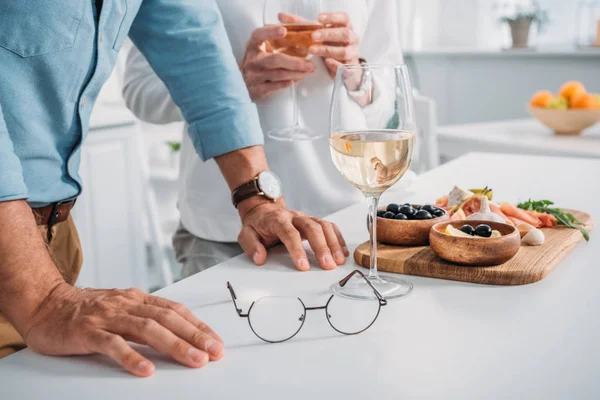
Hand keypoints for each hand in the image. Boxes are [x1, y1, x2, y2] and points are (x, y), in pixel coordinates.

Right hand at [22, 283, 223, 376]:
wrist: (45, 304)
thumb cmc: (86, 310)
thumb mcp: (121, 307)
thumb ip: (146, 317)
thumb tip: (179, 333)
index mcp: (137, 299)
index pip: (175, 310)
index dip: (198, 325)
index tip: (216, 341)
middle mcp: (126, 304)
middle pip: (167, 319)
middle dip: (194, 336)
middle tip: (214, 352)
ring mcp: (107, 317)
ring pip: (147, 329)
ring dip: (174, 345)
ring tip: (193, 360)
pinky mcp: (87, 332)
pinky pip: (112, 344)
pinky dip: (131, 357)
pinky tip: (146, 370)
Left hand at [237, 200, 348, 270]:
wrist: (264, 209)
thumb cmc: (257, 225)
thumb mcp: (246, 234)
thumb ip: (251, 246)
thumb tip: (260, 258)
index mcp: (277, 220)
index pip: (289, 233)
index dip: (297, 249)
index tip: (303, 266)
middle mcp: (295, 217)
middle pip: (312, 228)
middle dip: (322, 247)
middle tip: (328, 265)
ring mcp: (306, 217)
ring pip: (324, 226)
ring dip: (333, 244)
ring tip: (339, 261)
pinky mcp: (314, 221)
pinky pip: (330, 227)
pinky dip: (338, 239)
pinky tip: (343, 253)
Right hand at [240, 25, 315, 100]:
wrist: (241, 82)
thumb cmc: (257, 61)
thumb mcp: (261, 47)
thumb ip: (274, 39)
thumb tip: (298, 30)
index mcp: (253, 45)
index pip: (259, 35)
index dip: (271, 32)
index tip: (284, 30)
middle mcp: (252, 60)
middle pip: (275, 59)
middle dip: (295, 62)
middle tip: (310, 64)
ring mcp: (254, 75)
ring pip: (278, 74)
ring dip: (296, 73)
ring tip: (308, 71)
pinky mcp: (257, 89)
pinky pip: (275, 86)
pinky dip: (287, 83)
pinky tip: (296, 80)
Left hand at [306, 12, 360, 78]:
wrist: (344, 68)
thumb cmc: (332, 47)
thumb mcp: (324, 36)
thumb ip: (311, 27)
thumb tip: (293, 18)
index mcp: (347, 28)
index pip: (344, 19)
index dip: (333, 17)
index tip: (319, 18)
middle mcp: (353, 40)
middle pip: (345, 34)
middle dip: (328, 34)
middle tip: (313, 36)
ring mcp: (353, 54)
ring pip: (344, 51)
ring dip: (327, 50)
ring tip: (312, 50)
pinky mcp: (350, 69)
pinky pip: (345, 67)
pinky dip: (335, 64)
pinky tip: (326, 61)